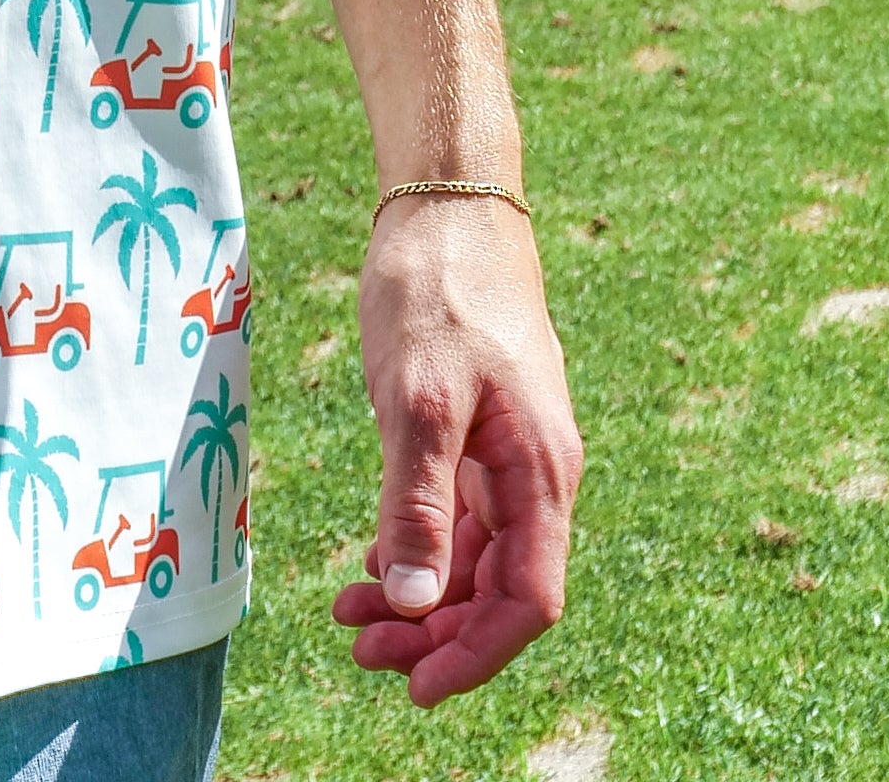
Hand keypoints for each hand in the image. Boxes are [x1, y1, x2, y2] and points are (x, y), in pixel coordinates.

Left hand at [330, 197, 582, 704]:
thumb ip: (420, 504)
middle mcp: (537, 472)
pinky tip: (374, 557)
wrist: (448, 200)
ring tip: (347, 612)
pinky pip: (462, 515)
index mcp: (540, 472)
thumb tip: (419, 605)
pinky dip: (420, 546)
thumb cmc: (437, 289)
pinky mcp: (483, 430)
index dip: (475, 655)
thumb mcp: (417, 399)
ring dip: (421, 595)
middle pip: (499, 589)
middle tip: (355, 644)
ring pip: (477, 556)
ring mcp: (512, 451)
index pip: (528, 600)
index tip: (411, 688)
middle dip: (434, 633)